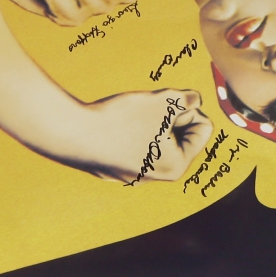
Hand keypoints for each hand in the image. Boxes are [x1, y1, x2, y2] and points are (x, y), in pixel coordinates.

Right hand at [83, 88, 212, 182]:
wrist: (73, 133)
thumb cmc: (122, 120)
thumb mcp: (165, 101)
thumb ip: (188, 99)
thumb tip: (194, 101)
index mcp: (176, 167)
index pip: (203, 128)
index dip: (187, 109)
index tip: (165, 109)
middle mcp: (156, 177)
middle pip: (180, 134)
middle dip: (170, 116)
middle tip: (148, 109)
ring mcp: (133, 174)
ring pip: (157, 137)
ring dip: (151, 120)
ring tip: (131, 116)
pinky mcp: (114, 167)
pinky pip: (135, 143)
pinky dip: (131, 129)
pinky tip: (115, 125)